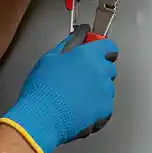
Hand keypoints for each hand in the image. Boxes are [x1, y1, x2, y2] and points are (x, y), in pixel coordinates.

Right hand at [0, 27, 118, 152]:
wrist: (43, 118)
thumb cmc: (43, 89)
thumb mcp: (50, 58)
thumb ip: (70, 43)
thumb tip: (80, 34)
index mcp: (89, 56)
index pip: (108, 46)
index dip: (102, 50)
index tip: (95, 53)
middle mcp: (101, 72)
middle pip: (108, 68)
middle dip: (98, 71)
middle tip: (79, 78)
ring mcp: (105, 93)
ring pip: (106, 88)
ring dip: (96, 90)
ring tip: (75, 97)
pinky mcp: (105, 111)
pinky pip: (105, 107)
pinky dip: (95, 108)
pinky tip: (79, 109)